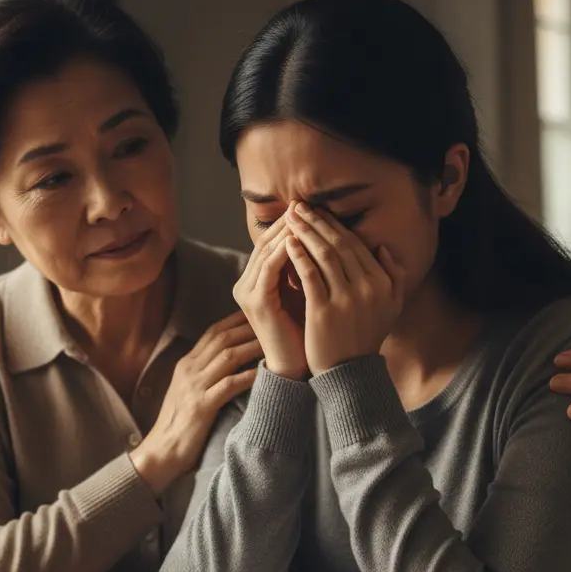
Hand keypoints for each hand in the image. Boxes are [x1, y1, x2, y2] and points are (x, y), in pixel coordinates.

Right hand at [131, 311, 259, 492]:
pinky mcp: (201, 406)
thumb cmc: (178, 426)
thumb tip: (227, 363)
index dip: (236, 320)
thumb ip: (203, 375)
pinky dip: (248, 376)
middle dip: (248, 327)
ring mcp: (194, 387)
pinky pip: (229, 385)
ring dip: (252, 346)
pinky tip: (265, 372)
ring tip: (274, 341)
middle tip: (274, 319)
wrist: (161, 452)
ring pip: (227, 356)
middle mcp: (188, 370)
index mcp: (186, 365)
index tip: (258, 312)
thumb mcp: (186, 392)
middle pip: (221, 338)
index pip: (212, 332)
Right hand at [232, 205, 307, 379]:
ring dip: (288, 232)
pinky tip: (304, 240)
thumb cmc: (305, 331)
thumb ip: (306, 267)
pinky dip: (286, 252)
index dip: (290, 225)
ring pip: (266, 251)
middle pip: (266, 242)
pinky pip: (270, 268)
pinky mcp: (256, 302)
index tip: (312, 209)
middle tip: (308, 204)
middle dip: (288, 223)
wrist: (297, 367)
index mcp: (255, 281)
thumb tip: (324, 237)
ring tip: (308, 216)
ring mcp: (248, 293)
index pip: (271, 243)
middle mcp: (246, 284)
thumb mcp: (304, 292)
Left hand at [285, 202, 405, 375]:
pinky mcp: (323, 310)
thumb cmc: (364, 337)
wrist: (348, 373)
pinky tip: (288, 243)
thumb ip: (393, 277)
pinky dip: (298, 256)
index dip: (334, 225)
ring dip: (305, 232)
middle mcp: (368, 288)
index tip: (317, 211)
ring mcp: (346, 299)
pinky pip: (309, 275)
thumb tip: (383, 248)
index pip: (355, 245)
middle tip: (298, 206)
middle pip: (338, 244)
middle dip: (316, 221)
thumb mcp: (390, 307)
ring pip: (323, 255)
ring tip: (290, 218)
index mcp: (382, 283)